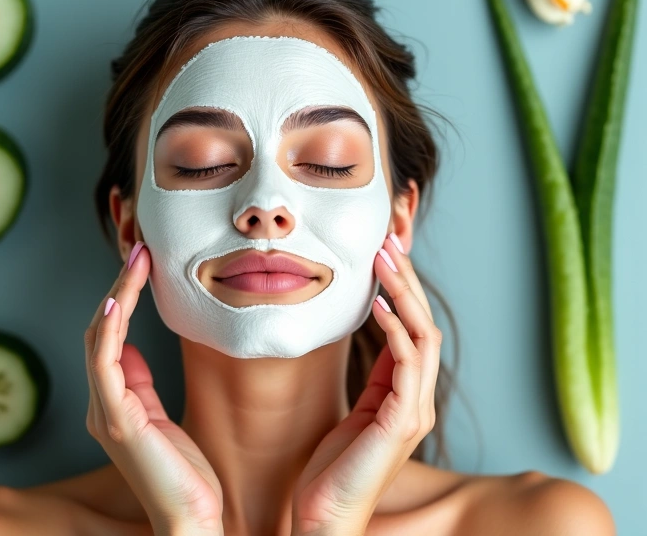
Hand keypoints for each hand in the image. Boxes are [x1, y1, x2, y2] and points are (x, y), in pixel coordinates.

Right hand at [84, 242, 222, 535]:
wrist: (192, 517)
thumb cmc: (183, 472)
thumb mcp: (161, 417)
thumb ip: (140, 383)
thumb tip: (129, 346)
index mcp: (114, 401)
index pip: (109, 337)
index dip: (121, 297)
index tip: (142, 263)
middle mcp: (102, 403)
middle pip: (100, 331)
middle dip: (118, 286)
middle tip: (140, 249)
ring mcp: (106, 411)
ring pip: (100, 340)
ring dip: (116, 296)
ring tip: (136, 260)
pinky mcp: (117, 421)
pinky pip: (104, 367)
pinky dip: (107, 332)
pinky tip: (115, 304)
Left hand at [291, 233, 441, 535]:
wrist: (324, 515)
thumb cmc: (333, 466)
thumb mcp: (355, 410)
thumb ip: (372, 376)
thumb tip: (370, 332)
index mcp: (406, 394)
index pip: (413, 329)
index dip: (402, 289)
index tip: (383, 253)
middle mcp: (418, 399)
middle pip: (424, 324)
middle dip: (407, 280)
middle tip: (388, 240)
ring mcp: (415, 410)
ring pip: (423, 336)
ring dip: (404, 293)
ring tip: (383, 259)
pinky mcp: (402, 422)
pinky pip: (406, 364)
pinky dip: (395, 330)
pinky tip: (379, 305)